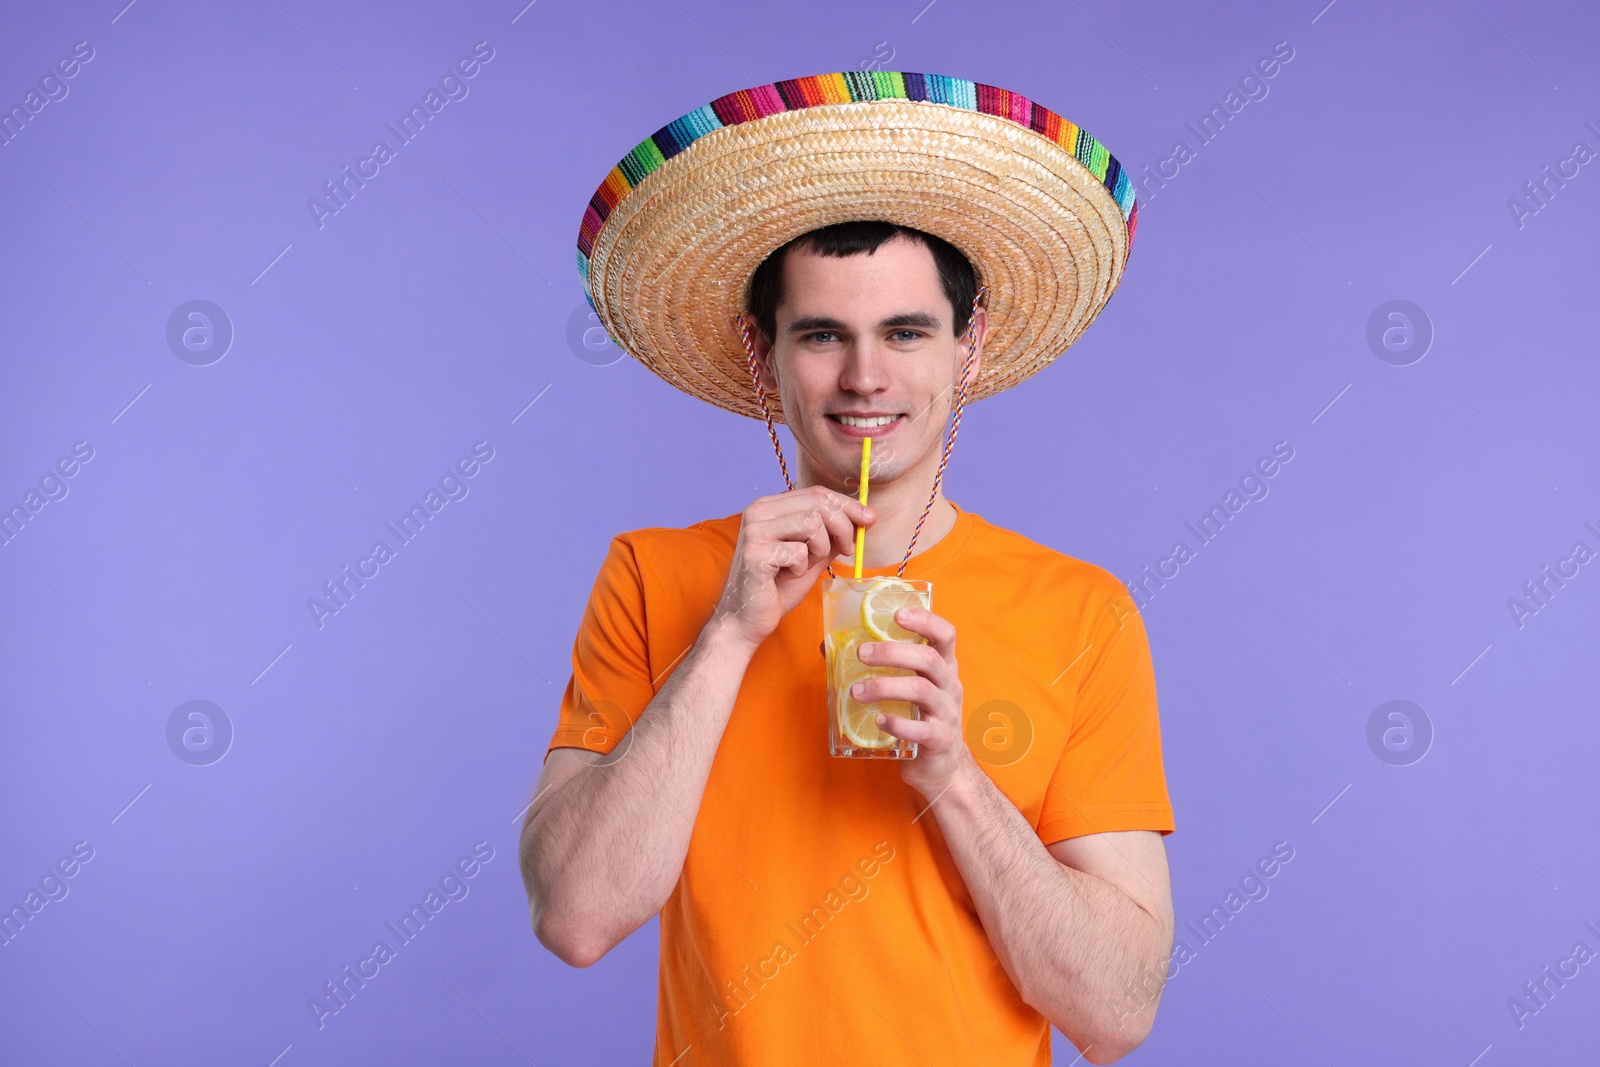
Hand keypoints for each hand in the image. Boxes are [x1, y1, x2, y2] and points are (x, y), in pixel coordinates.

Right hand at [710, 485, 874, 652]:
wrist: (748, 620)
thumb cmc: (779, 588)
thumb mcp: (813, 556)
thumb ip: (832, 535)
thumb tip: (864, 518)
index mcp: (770, 507)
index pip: (817, 493)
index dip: (848, 504)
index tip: (870, 519)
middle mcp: (758, 511)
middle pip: (817, 502)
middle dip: (843, 526)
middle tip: (848, 550)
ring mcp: (754, 530)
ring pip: (811, 522)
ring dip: (821, 548)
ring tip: (808, 564)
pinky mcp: (754, 553)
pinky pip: (798, 551)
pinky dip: (802, 567)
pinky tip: (788, 575)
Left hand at [852, 604, 976, 799]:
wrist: (941, 767)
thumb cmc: (919, 718)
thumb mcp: (906, 688)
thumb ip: (878, 667)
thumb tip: (829, 646)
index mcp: (944, 667)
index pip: (945, 634)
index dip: (925, 620)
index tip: (897, 614)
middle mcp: (950, 685)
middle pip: (928, 658)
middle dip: (892, 652)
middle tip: (861, 654)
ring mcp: (948, 713)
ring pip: (922, 691)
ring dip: (885, 687)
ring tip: (856, 692)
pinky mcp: (941, 740)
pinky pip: (921, 729)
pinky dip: (898, 723)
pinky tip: (879, 720)